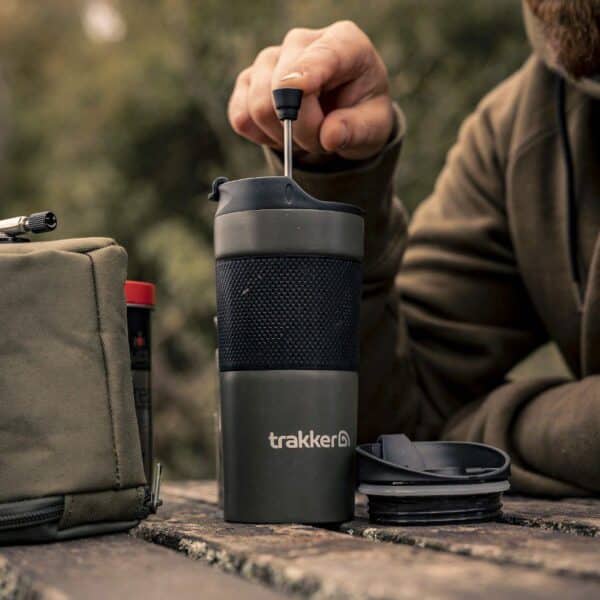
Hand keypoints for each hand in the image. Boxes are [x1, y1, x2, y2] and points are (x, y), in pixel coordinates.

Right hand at [228, 21, 393, 161]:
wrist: (342, 115)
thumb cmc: (361, 113)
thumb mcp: (375, 126)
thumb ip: (356, 130)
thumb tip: (330, 136)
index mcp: (343, 43)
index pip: (317, 56)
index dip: (305, 73)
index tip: (299, 89)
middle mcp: (301, 42)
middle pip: (282, 89)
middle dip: (302, 130)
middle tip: (321, 141)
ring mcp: (269, 60)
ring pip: (258, 106)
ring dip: (283, 137)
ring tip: (304, 136)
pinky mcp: (247, 82)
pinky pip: (241, 118)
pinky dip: (261, 136)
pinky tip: (281, 133)